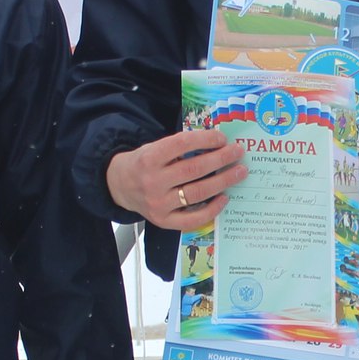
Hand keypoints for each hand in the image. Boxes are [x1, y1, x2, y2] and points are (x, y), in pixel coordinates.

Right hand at [104, 129, 247, 231]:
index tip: (222, 138)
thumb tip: (216, 144)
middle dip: (221, 159)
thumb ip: (179, 147)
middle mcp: (153, 181)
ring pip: (197, 193)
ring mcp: (158, 204)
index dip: (205, 139)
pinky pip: (193, 218)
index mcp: (149, 158)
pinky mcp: (164, 221)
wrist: (120, 186)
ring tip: (239, 172)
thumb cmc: (144, 164)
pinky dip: (212, 209)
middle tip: (238, 153)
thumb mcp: (154, 148)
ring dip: (223, 181)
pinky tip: (224, 197)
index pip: (182, 144)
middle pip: (194, 169)